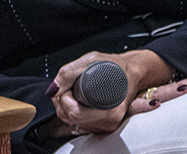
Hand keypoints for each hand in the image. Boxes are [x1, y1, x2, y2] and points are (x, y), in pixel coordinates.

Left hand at [47, 50, 186, 135]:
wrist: (132, 72)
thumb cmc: (116, 66)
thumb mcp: (91, 60)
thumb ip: (69, 73)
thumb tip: (53, 89)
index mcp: (110, 110)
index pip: (74, 112)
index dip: (64, 97)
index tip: (67, 86)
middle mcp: (109, 122)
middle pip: (69, 118)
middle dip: (62, 101)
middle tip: (69, 86)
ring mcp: (105, 126)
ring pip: (71, 121)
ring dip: (66, 106)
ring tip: (74, 91)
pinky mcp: (102, 126)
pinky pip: (78, 123)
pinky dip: (72, 111)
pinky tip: (78, 100)